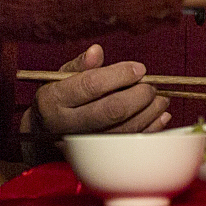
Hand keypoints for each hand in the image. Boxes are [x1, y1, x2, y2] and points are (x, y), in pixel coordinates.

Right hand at [28, 43, 170, 134]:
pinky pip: (128, 144)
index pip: (91, 85)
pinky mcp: (97, 154)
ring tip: (160, 98)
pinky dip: (150, 130)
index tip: (139, 68)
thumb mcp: (61, 77)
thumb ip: (81, 64)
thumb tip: (97, 51)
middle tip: (151, 86)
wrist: (45, 132)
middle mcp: (67, 123)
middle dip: (138, 96)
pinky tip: (160, 116)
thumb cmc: (59, 98)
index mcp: (55, 99)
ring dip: (148, 113)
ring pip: (122, 129)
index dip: (119, 75)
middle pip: (110, 110)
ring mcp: (82, 142)